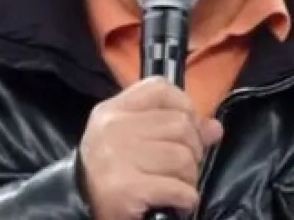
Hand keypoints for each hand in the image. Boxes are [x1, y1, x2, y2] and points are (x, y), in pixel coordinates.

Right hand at [78, 77, 224, 219]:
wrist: (79, 205)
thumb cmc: (111, 170)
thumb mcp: (133, 139)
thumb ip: (172, 127)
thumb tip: (213, 128)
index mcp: (113, 110)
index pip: (160, 88)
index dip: (184, 105)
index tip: (186, 128)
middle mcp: (113, 129)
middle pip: (179, 125)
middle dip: (192, 150)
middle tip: (182, 166)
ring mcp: (118, 158)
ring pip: (182, 157)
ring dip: (189, 177)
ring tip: (177, 185)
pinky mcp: (127, 188)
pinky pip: (179, 188)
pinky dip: (186, 198)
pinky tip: (176, 201)